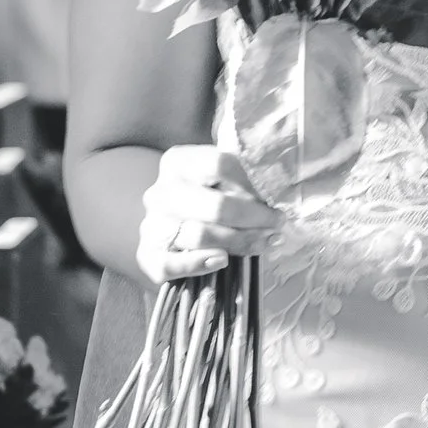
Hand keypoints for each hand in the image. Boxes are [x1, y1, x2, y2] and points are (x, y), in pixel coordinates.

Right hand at [136, 143, 278, 283]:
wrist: (172, 226)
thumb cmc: (208, 198)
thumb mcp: (222, 179)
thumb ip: (243, 178)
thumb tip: (279, 189)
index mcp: (178, 162)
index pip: (220, 164)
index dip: (253, 182)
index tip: (275, 195)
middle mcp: (160, 191)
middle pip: (216, 206)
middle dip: (255, 217)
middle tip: (278, 223)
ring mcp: (152, 224)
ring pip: (200, 235)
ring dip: (240, 242)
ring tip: (266, 242)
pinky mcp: (148, 255)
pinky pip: (170, 264)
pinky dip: (199, 264)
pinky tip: (222, 260)